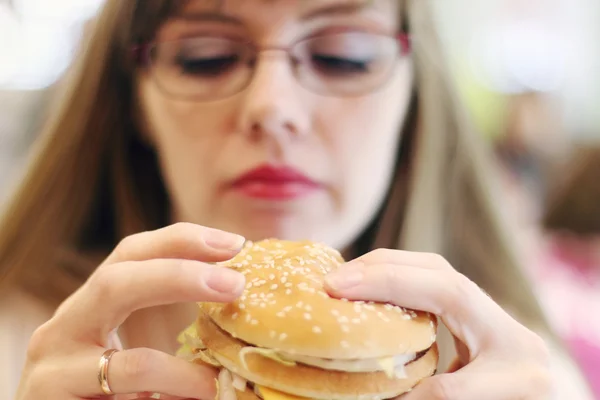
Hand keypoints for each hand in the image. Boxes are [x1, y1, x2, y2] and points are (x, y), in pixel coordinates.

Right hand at [16, 223, 246, 399]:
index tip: (234, 243)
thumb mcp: (130, 355)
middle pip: (118, 280)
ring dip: (184, 369)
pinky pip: (128, 395)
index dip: (182, 241)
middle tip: (235, 283)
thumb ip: (168, 335)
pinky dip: (173, 393)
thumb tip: (237, 314)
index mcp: (90, 306)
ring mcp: (52, 366)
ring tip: (221, 373)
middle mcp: (65, 326)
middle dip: (182, 275)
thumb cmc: (99, 392)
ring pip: (130, 360)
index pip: (133, 254)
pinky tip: (202, 393)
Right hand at [324, 249, 551, 399]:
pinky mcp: (463, 311)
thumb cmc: (517, 397)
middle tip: (333, 281)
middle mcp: (492, 311)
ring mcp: (478, 306)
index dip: (392, 286)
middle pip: (435, 268)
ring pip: (429, 268)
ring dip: (383, 268)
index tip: (342, 289)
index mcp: (503, 333)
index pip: (445, 293)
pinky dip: (392, 280)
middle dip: (381, 268)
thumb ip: (443, 392)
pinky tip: (367, 289)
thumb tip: (382, 388)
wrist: (538, 396)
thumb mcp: (485, 399)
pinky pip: (426, 284)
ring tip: (344, 280)